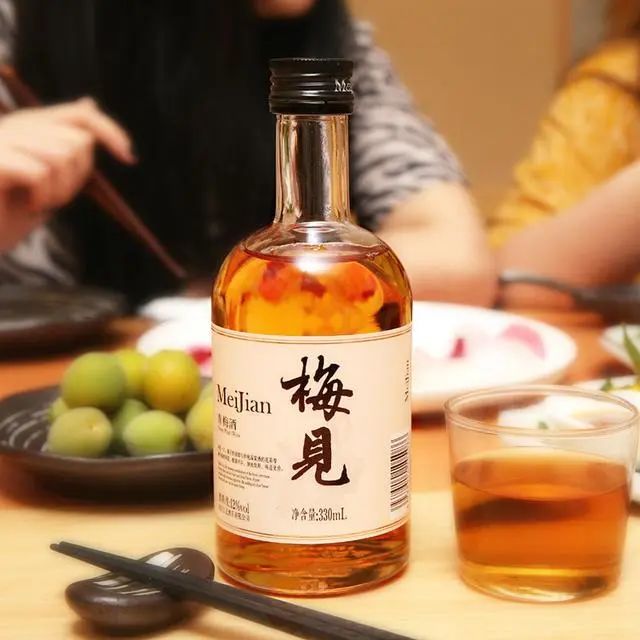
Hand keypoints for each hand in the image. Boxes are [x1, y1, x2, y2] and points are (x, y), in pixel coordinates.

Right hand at [0, 98, 133, 251]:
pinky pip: (39, 171)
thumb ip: (69, 148)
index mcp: (29, 126)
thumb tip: (90, 103)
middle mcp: (14, 126)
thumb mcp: (48, 180)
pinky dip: (42, 195)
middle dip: (77, 178)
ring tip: (38, 202)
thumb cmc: (8, 212)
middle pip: (77, 142)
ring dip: (60, 190)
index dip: (110, 131)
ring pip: (62, 154)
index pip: (80, 115)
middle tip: (54, 199)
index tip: (129, 157)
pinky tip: (26, 205)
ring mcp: (1, 140)